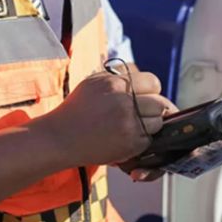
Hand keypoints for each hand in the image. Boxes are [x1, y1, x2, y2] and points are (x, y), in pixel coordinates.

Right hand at [37, 70, 175, 166]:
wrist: (61, 137)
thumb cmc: (77, 108)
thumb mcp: (95, 81)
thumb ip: (120, 76)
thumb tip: (142, 78)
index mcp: (116, 84)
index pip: (153, 82)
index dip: (150, 89)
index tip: (144, 95)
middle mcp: (124, 103)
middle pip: (159, 103)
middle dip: (153, 107)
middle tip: (141, 112)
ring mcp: (128, 125)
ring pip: (158, 122)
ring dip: (150, 124)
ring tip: (133, 124)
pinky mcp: (130, 145)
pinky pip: (149, 139)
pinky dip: (142, 139)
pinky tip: (127, 136)